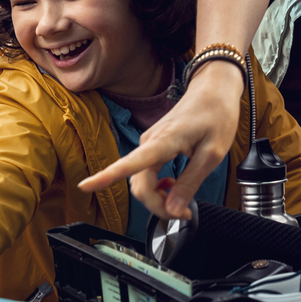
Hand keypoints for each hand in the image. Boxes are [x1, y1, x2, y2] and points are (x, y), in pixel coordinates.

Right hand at [78, 58, 242, 219]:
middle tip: (183, 213)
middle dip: (156, 205)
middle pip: (138, 184)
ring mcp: (149, 143)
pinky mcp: (153, 145)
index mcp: (163, 141)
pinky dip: (157, 187)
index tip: (84, 186)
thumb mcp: (212, 154)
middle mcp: (149, 142)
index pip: (128, 164)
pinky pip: (146, 172)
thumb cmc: (216, 114)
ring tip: (181, 199)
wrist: (215, 88)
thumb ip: (190, 183)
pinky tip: (172, 186)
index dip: (104, 177)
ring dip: (157, 197)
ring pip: (141, 181)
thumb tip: (173, 209)